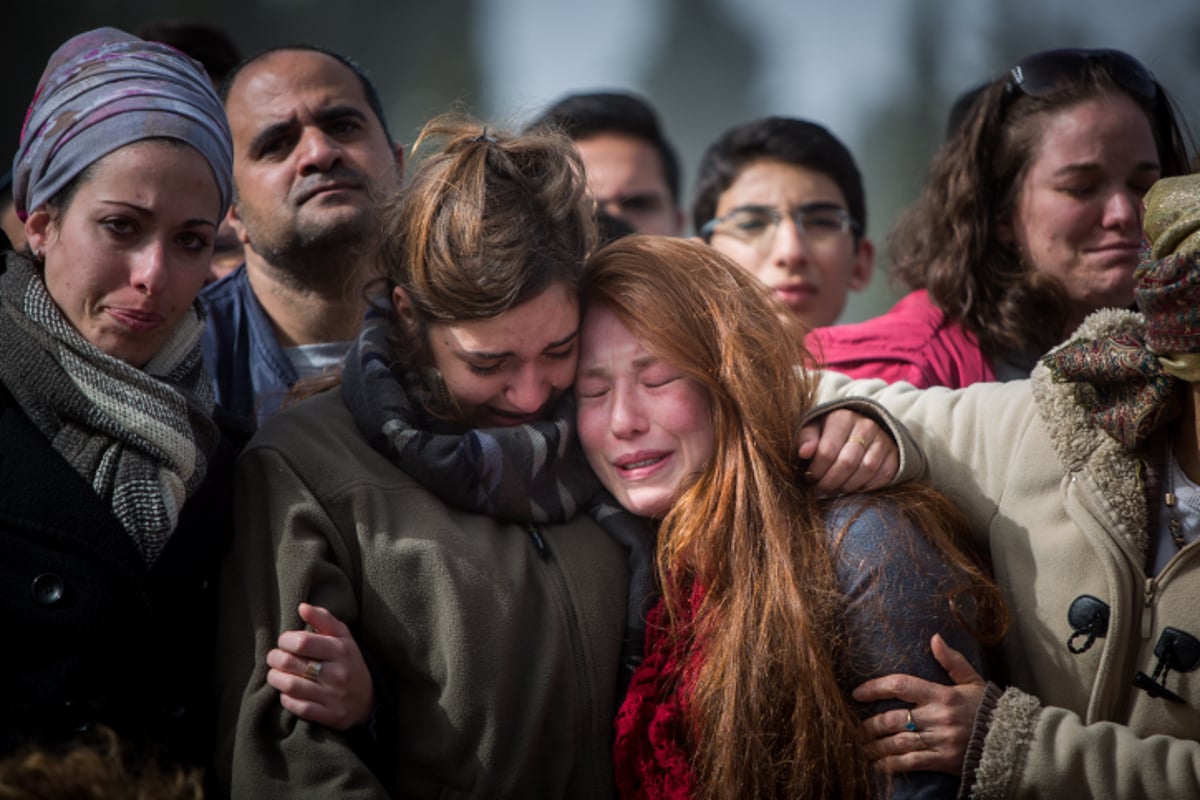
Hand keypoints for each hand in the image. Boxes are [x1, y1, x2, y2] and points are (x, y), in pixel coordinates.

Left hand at [266, 602, 374, 729]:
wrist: (369, 700)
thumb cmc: (349, 662)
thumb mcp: (343, 637)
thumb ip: (323, 619)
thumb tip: (302, 607)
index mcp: (341, 650)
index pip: (302, 642)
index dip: (285, 640)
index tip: (284, 642)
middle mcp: (338, 673)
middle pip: (291, 663)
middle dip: (274, 658)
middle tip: (274, 657)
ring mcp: (333, 696)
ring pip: (290, 686)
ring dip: (275, 678)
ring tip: (275, 674)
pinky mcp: (329, 715)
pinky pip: (297, 707)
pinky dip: (286, 699)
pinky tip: (287, 692)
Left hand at [797, 409, 897, 494]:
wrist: (861, 427)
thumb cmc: (830, 431)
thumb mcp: (814, 429)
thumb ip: (806, 439)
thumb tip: (804, 452)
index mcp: (842, 417)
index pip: (827, 451)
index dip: (816, 470)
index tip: (810, 478)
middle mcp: (866, 425)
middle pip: (847, 463)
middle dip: (830, 482)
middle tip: (822, 488)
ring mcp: (883, 439)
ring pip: (866, 470)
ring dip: (848, 486)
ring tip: (835, 489)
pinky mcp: (895, 453)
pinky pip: (883, 475)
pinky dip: (867, 487)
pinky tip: (853, 488)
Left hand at [852, 634, 984, 774]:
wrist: (1014, 741)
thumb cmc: (990, 710)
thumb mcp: (973, 682)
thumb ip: (952, 661)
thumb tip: (934, 638)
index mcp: (943, 694)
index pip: (901, 685)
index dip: (875, 688)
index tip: (858, 693)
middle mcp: (939, 716)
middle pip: (894, 718)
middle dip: (871, 724)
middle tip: (855, 726)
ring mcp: (941, 740)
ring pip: (898, 742)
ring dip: (876, 746)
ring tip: (861, 747)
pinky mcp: (944, 761)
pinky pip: (911, 763)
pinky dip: (892, 765)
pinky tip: (879, 765)